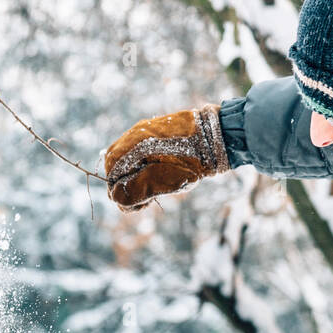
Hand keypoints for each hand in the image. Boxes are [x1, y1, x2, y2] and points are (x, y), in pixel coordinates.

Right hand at [104, 104, 229, 209]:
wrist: (220, 135)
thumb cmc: (195, 161)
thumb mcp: (167, 181)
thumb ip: (139, 189)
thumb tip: (116, 198)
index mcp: (134, 144)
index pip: (111, 173)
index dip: (120, 192)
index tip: (140, 203)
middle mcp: (135, 133)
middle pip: (114, 165)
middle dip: (125, 185)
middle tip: (147, 198)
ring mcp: (144, 129)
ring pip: (125, 158)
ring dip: (133, 176)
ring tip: (154, 186)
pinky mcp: (154, 130)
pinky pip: (136, 150)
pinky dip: (141, 165)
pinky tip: (158, 172)